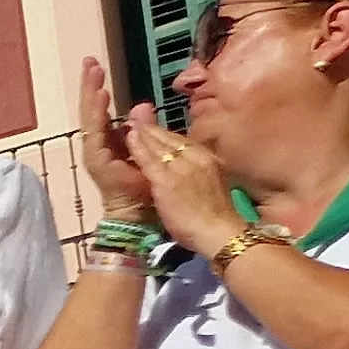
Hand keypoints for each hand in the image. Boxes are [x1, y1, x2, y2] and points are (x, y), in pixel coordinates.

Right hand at [75, 60, 156, 219]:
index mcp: (109, 141)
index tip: (96, 66)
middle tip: (88, 62)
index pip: (101, 109)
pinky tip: (98, 98)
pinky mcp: (96, 160)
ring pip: (90, 118)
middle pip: (91, 110)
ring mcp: (94, 152)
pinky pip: (95, 133)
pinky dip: (96, 114)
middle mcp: (97, 144)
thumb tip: (141, 105)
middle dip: (89, 86)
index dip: (98, 88)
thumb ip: (142, 128)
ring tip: (92, 75)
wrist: (139, 212)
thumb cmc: (144, 184)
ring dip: (91, 95)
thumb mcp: (146, 149)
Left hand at [120, 104, 249, 253]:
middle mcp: (197, 158)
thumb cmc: (216, 215)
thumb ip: (201, 170)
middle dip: (153, 128)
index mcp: (209, 159)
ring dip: (143, 132)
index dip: (166, 134)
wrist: (220, 231)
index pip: (184, 141)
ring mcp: (182, 168)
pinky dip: (138, 147)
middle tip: (137, 117)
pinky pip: (149, 159)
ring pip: (159, 145)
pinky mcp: (167, 181)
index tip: (153, 128)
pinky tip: (128, 137)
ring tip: (130, 121)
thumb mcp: (213, 183)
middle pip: (171, 138)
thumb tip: (193, 166)